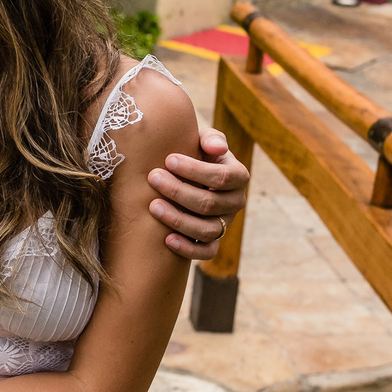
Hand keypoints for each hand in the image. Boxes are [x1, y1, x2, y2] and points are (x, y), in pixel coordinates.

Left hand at [149, 126, 249, 259]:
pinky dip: (188, 249)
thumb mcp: (203, 141)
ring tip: (153, 206)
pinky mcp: (213, 241)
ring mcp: (225, 224)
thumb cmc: (195, 153)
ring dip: (178, 219)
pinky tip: (166, 240)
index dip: (195, 170)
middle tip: (153, 177)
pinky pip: (207, 252)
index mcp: (238, 176)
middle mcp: (235, 202)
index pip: (222, 177)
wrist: (186, 175)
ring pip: (207, 230)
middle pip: (210, 203)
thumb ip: (211, 139)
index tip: (169, 159)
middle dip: (179, 191)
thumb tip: (216, 148)